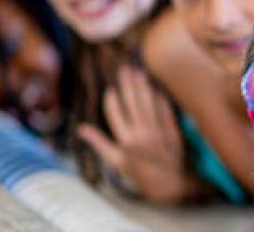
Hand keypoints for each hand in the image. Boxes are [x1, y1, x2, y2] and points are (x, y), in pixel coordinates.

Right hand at [78, 65, 188, 202]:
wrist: (170, 183)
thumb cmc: (139, 173)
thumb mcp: (115, 161)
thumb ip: (99, 143)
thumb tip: (81, 129)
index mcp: (125, 141)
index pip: (115, 113)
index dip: (112, 98)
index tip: (110, 88)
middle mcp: (142, 133)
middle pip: (132, 102)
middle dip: (127, 84)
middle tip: (124, 69)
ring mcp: (158, 131)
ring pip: (148, 102)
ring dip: (143, 86)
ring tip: (138, 72)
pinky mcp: (172, 130)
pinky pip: (165, 109)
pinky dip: (160, 97)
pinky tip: (155, 87)